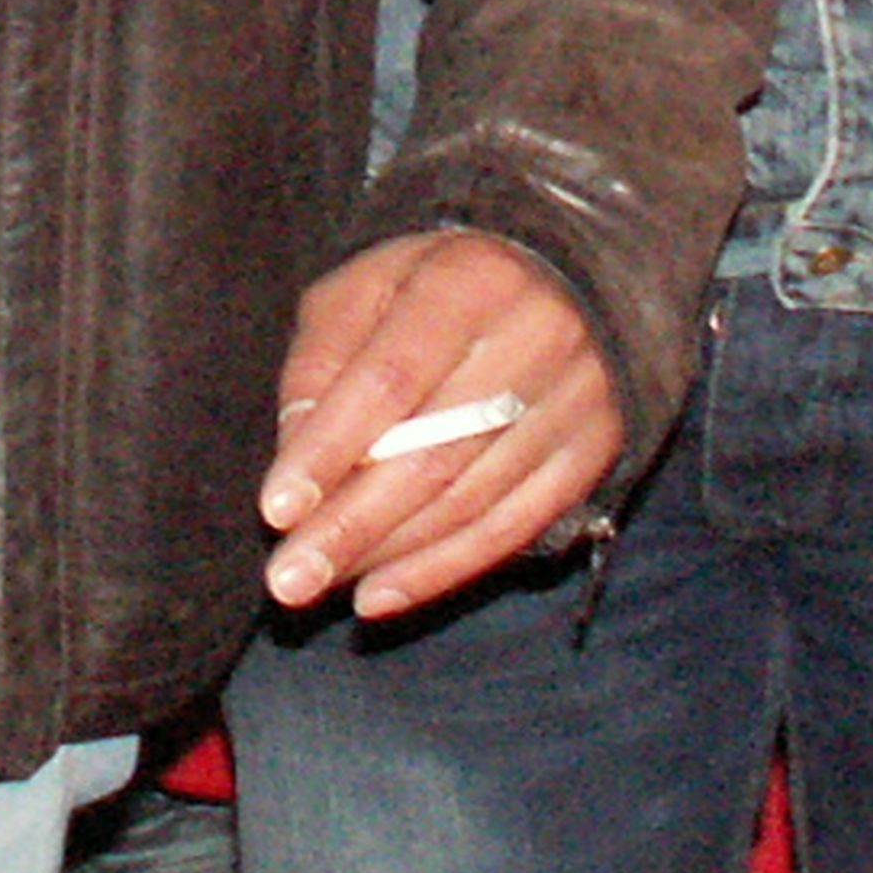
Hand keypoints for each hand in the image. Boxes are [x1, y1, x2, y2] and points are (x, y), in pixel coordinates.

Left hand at [258, 230, 620, 618]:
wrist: (565, 278)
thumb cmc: (437, 285)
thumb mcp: (367, 286)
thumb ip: (324, 358)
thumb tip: (295, 450)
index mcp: (468, 281)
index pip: (389, 379)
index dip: (331, 449)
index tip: (276, 510)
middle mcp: (536, 339)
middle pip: (432, 453)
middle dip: (351, 526)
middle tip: (287, 580)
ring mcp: (576, 400)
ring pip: (471, 500)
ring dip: (388, 555)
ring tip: (320, 587)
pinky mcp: (595, 450)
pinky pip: (514, 527)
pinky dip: (442, 568)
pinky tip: (380, 595)